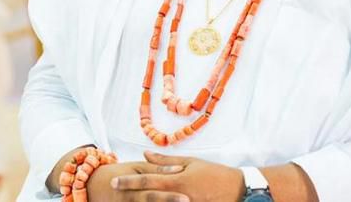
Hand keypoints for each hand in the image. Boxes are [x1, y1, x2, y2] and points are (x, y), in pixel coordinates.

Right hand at [46, 150, 183, 199]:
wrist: (93, 186)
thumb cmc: (120, 173)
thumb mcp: (136, 167)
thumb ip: (156, 167)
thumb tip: (179, 167)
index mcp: (133, 181)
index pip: (153, 185)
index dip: (168, 189)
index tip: (187, 193)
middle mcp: (129, 196)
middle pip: (150, 200)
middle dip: (168, 201)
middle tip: (187, 201)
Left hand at [111, 152, 244, 201]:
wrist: (238, 191)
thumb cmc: (214, 173)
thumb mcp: (191, 162)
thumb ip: (165, 160)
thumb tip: (145, 153)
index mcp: (176, 180)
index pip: (148, 180)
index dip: (129, 182)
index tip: (114, 182)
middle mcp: (178, 196)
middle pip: (148, 197)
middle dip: (130, 196)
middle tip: (112, 193)